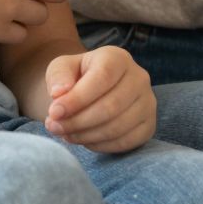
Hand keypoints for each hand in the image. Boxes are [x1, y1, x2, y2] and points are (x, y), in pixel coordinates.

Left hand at [41, 45, 155, 153]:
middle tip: (54, 127)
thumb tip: (59, 93)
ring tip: (65, 133)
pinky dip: (100, 145)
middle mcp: (139, 78)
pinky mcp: (149, 126)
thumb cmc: (75, 78)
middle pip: (111, 106)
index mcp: (118, 57)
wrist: (93, 92)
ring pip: (118, 127)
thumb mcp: (61, 68)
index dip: (77, 99)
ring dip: (86, 135)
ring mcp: (148, 103)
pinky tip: (84, 139)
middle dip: (78, 121)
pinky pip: (126, 142)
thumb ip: (58, 76)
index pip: (102, 77)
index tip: (53, 112)